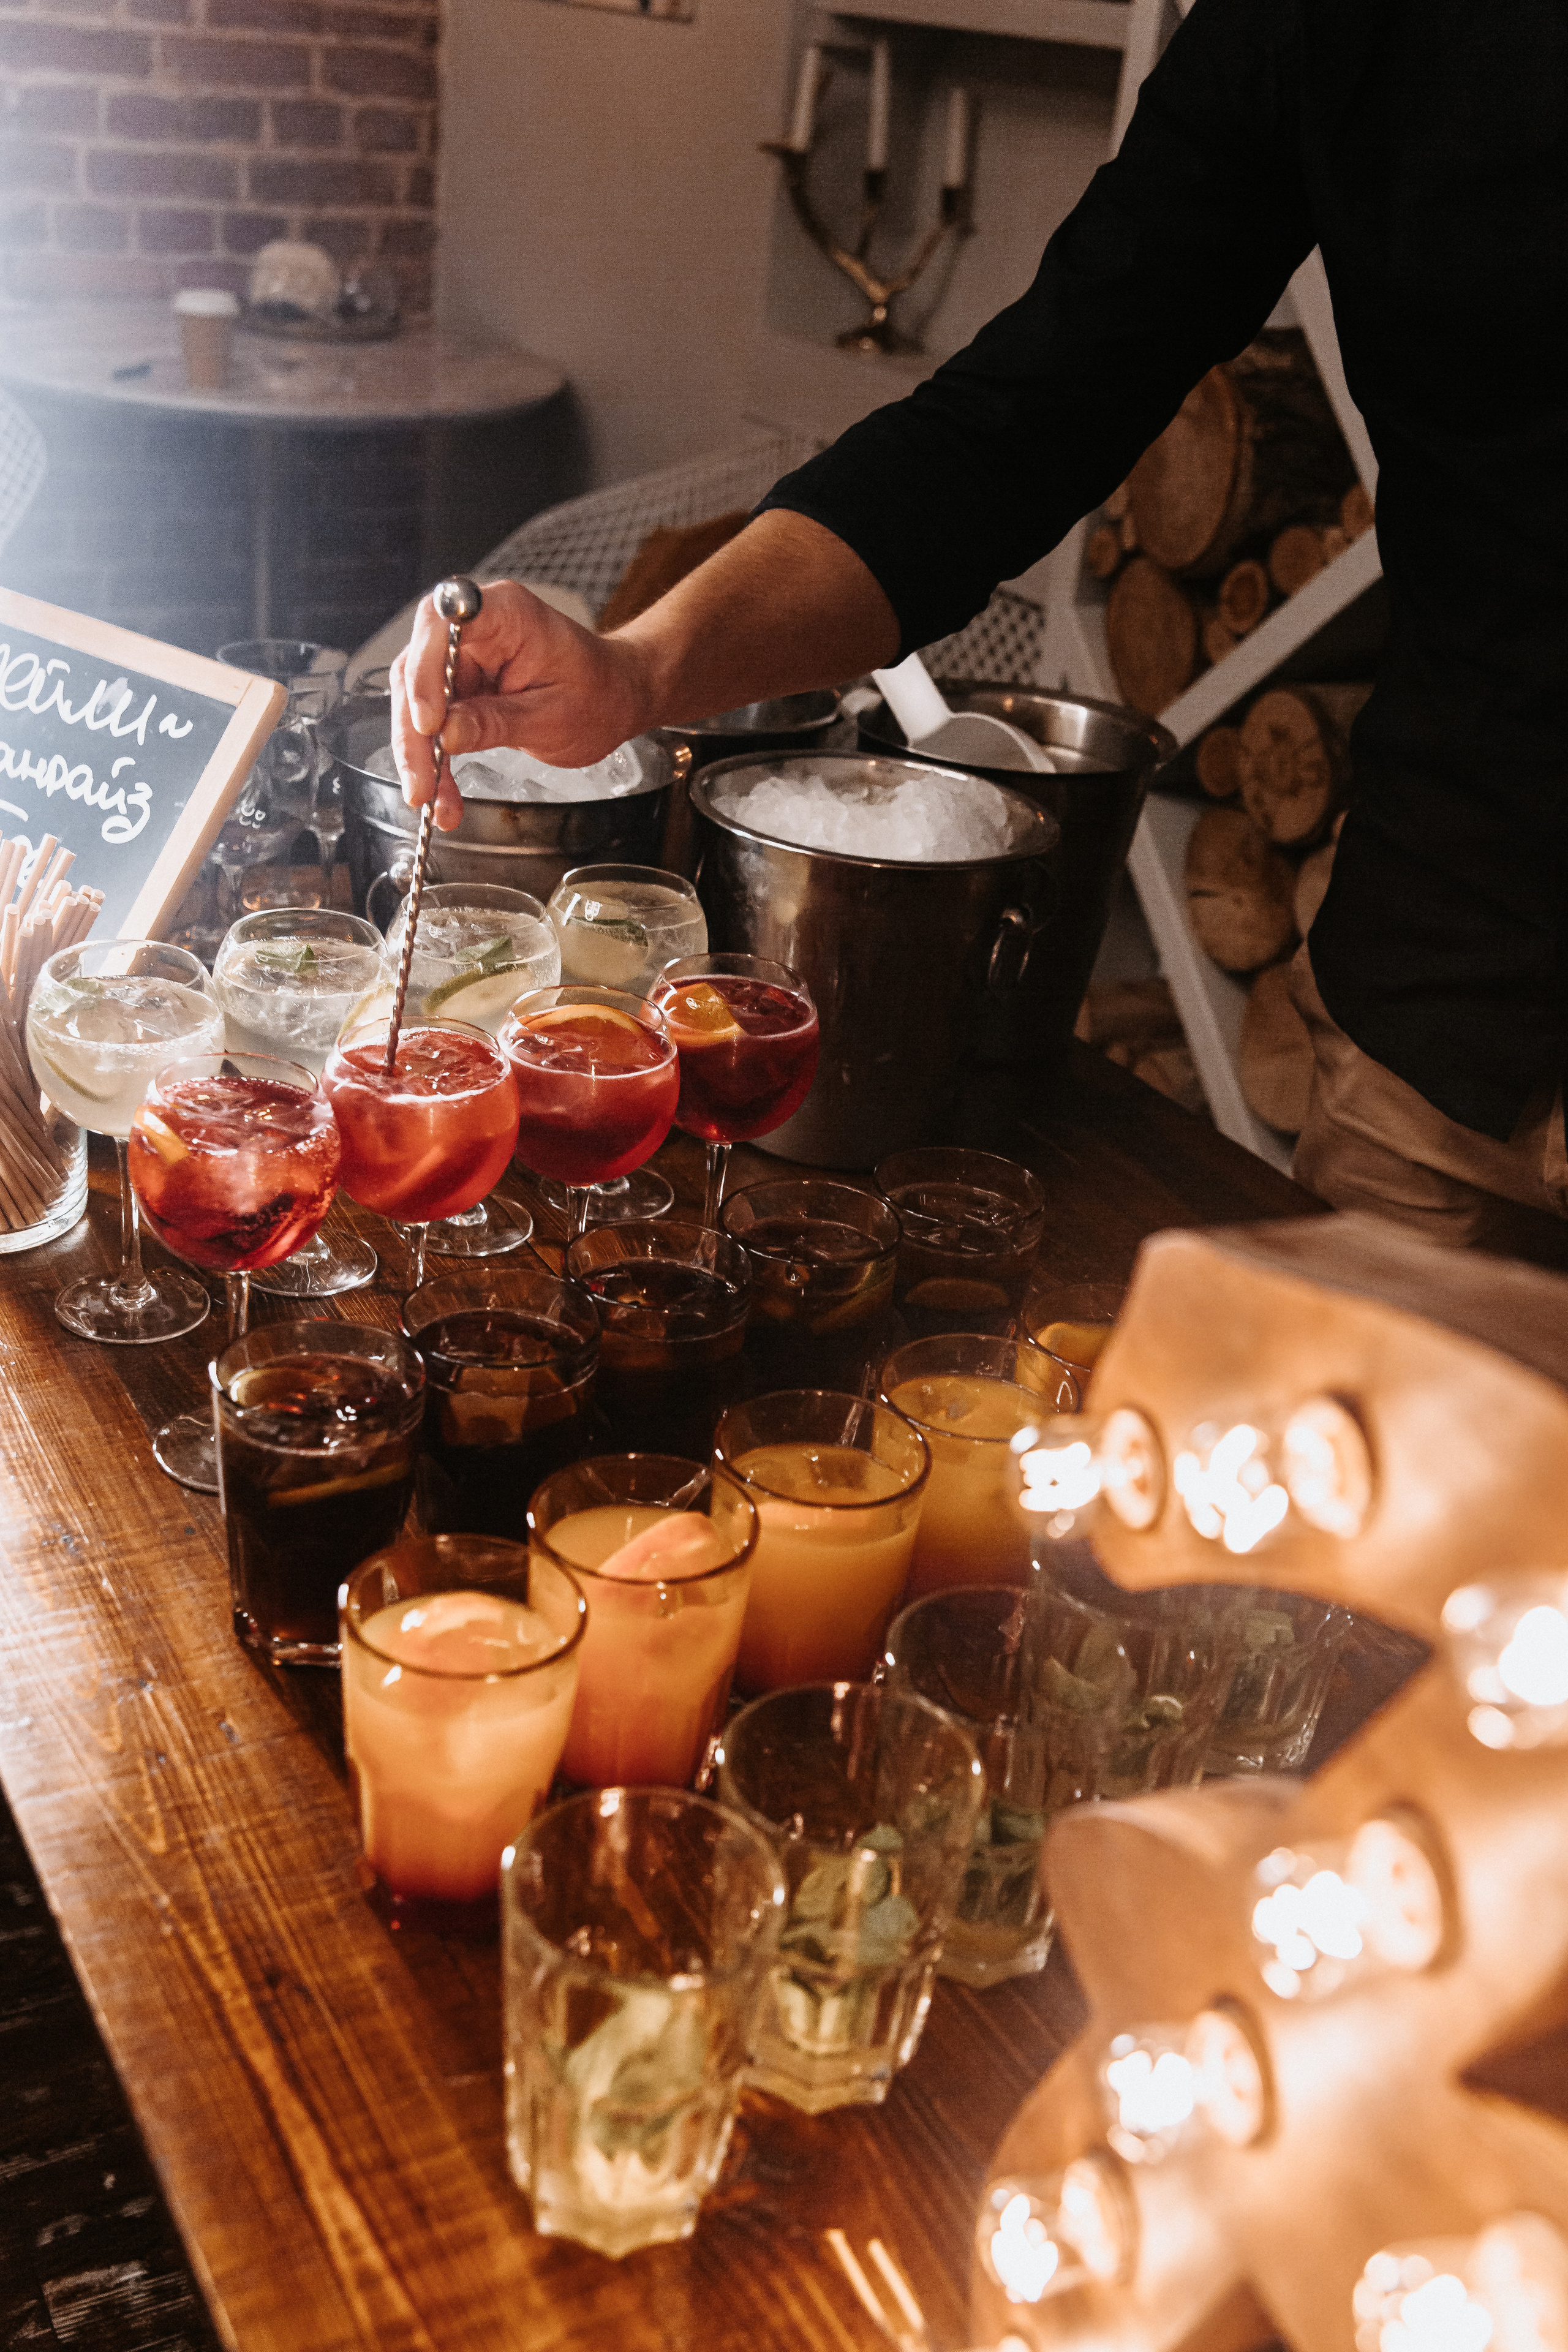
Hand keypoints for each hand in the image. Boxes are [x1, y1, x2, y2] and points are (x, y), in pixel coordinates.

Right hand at [390, 579, 650, 831]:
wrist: (615, 698)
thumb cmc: (598, 694)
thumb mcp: (553, 717)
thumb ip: (496, 723)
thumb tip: (445, 734)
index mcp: (506, 613)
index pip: (443, 625)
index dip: (426, 672)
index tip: (431, 723)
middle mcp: (476, 627)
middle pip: (417, 669)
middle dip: (414, 734)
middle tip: (421, 786)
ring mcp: (465, 656)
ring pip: (416, 701)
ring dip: (418, 754)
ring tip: (430, 799)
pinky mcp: (461, 684)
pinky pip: (432, 720)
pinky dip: (433, 758)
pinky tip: (439, 793)